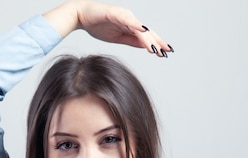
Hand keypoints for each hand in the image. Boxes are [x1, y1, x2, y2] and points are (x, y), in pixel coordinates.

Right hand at [43, 0, 172, 56]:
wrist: (80, 16)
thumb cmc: (97, 25)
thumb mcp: (117, 38)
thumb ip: (131, 41)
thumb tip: (144, 46)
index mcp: (130, 27)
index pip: (146, 37)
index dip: (156, 44)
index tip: (165, 54)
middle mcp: (130, 20)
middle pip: (147, 32)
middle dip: (157, 42)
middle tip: (167, 52)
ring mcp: (124, 16)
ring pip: (139, 29)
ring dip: (148, 39)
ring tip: (155, 49)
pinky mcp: (115, 13)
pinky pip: (128, 20)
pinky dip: (136, 25)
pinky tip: (143, 30)